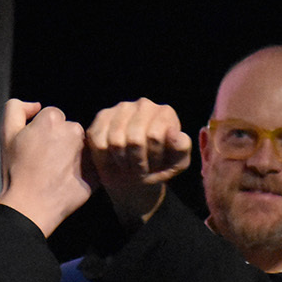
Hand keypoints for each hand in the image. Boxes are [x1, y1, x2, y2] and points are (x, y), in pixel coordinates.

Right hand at [0, 100, 90, 236]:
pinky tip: (66, 182)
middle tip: (45, 162)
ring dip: (71, 154)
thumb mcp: (6, 134)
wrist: (29, 207)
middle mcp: (73, 131)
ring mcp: (86, 151)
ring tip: (55, 173)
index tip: (35, 149)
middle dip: (59, 141)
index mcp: (51, 119)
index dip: (41, 132)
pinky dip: (81, 170)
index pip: (52, 117)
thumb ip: (16, 108)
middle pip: (69, 129)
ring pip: (80, 146)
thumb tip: (37, 106)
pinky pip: (90, 164)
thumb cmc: (16, 170)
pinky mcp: (95, 171)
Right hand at [85, 100, 191, 224]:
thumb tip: (174, 135)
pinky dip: (106, 160)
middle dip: (137, 162)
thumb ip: (182, 149)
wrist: (135, 176)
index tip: (156, 165)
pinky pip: (100, 144)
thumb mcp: (177, 163)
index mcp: (165, 113)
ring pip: (116, 142)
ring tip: (128, 164)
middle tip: (140, 169)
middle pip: (135, 140)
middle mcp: (144, 104)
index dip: (154, 158)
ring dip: (123, 162)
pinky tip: (114, 159)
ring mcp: (121, 108)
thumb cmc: (158, 167)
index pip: (155, 137)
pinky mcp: (102, 118)